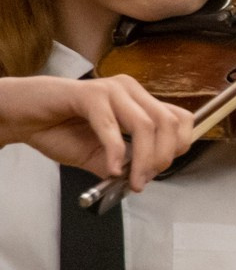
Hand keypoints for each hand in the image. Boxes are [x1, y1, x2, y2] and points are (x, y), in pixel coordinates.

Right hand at [0, 73, 193, 187]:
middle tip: (144, 180)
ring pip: (146, 125)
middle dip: (163, 157)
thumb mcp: (101, 156)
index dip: (180, 146)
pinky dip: (115, 153)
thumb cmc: (58, 130)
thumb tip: (146, 178)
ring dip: (143, 159)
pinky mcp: (88, 94)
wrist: (21, 118)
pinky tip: (111, 169)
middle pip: (168, 124)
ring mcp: (110, 90)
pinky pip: (112, 127)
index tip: (162, 170)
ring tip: (132, 179)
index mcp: (138, 101)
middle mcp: (129, 90)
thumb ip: (126, 164)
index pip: (181, 119)